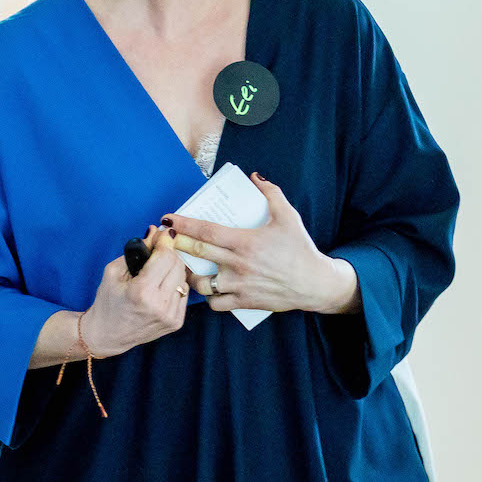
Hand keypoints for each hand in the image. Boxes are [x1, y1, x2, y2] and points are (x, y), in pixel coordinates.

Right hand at [81, 226, 188, 356]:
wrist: (108, 335)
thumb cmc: (108, 302)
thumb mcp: (114, 272)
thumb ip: (137, 250)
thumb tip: (154, 231)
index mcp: (141, 292)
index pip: (165, 257)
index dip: (165, 241)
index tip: (163, 233)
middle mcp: (160, 305)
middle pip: (178, 265)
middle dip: (169, 253)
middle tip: (159, 249)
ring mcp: (170, 315)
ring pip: (183, 278)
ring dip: (173, 269)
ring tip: (158, 269)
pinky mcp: (177, 322)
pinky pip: (184, 292)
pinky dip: (175, 284)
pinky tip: (162, 285)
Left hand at [166, 172, 358, 315]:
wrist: (314, 283)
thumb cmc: (300, 248)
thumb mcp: (289, 217)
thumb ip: (272, 194)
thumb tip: (256, 177)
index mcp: (245, 241)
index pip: (206, 231)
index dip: (184, 224)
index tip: (169, 219)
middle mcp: (238, 264)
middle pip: (197, 253)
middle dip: (177, 244)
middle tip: (167, 239)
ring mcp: (239, 285)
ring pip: (201, 283)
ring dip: (190, 275)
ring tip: (187, 268)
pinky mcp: (243, 301)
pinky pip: (215, 303)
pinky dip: (209, 297)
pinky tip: (209, 289)